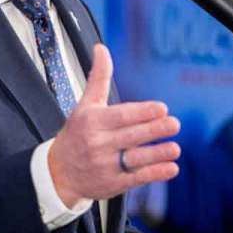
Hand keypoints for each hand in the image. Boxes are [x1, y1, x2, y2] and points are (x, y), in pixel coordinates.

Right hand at [49, 44, 180, 205]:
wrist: (58, 173)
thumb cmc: (76, 134)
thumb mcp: (85, 105)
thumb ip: (98, 77)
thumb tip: (101, 48)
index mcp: (92, 122)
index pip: (121, 116)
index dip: (142, 112)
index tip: (162, 108)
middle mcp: (98, 144)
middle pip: (130, 136)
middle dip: (154, 130)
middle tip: (175, 124)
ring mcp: (105, 166)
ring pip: (135, 159)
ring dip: (157, 154)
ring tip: (175, 148)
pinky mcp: (113, 184)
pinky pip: (136, 179)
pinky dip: (154, 174)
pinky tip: (171, 168)